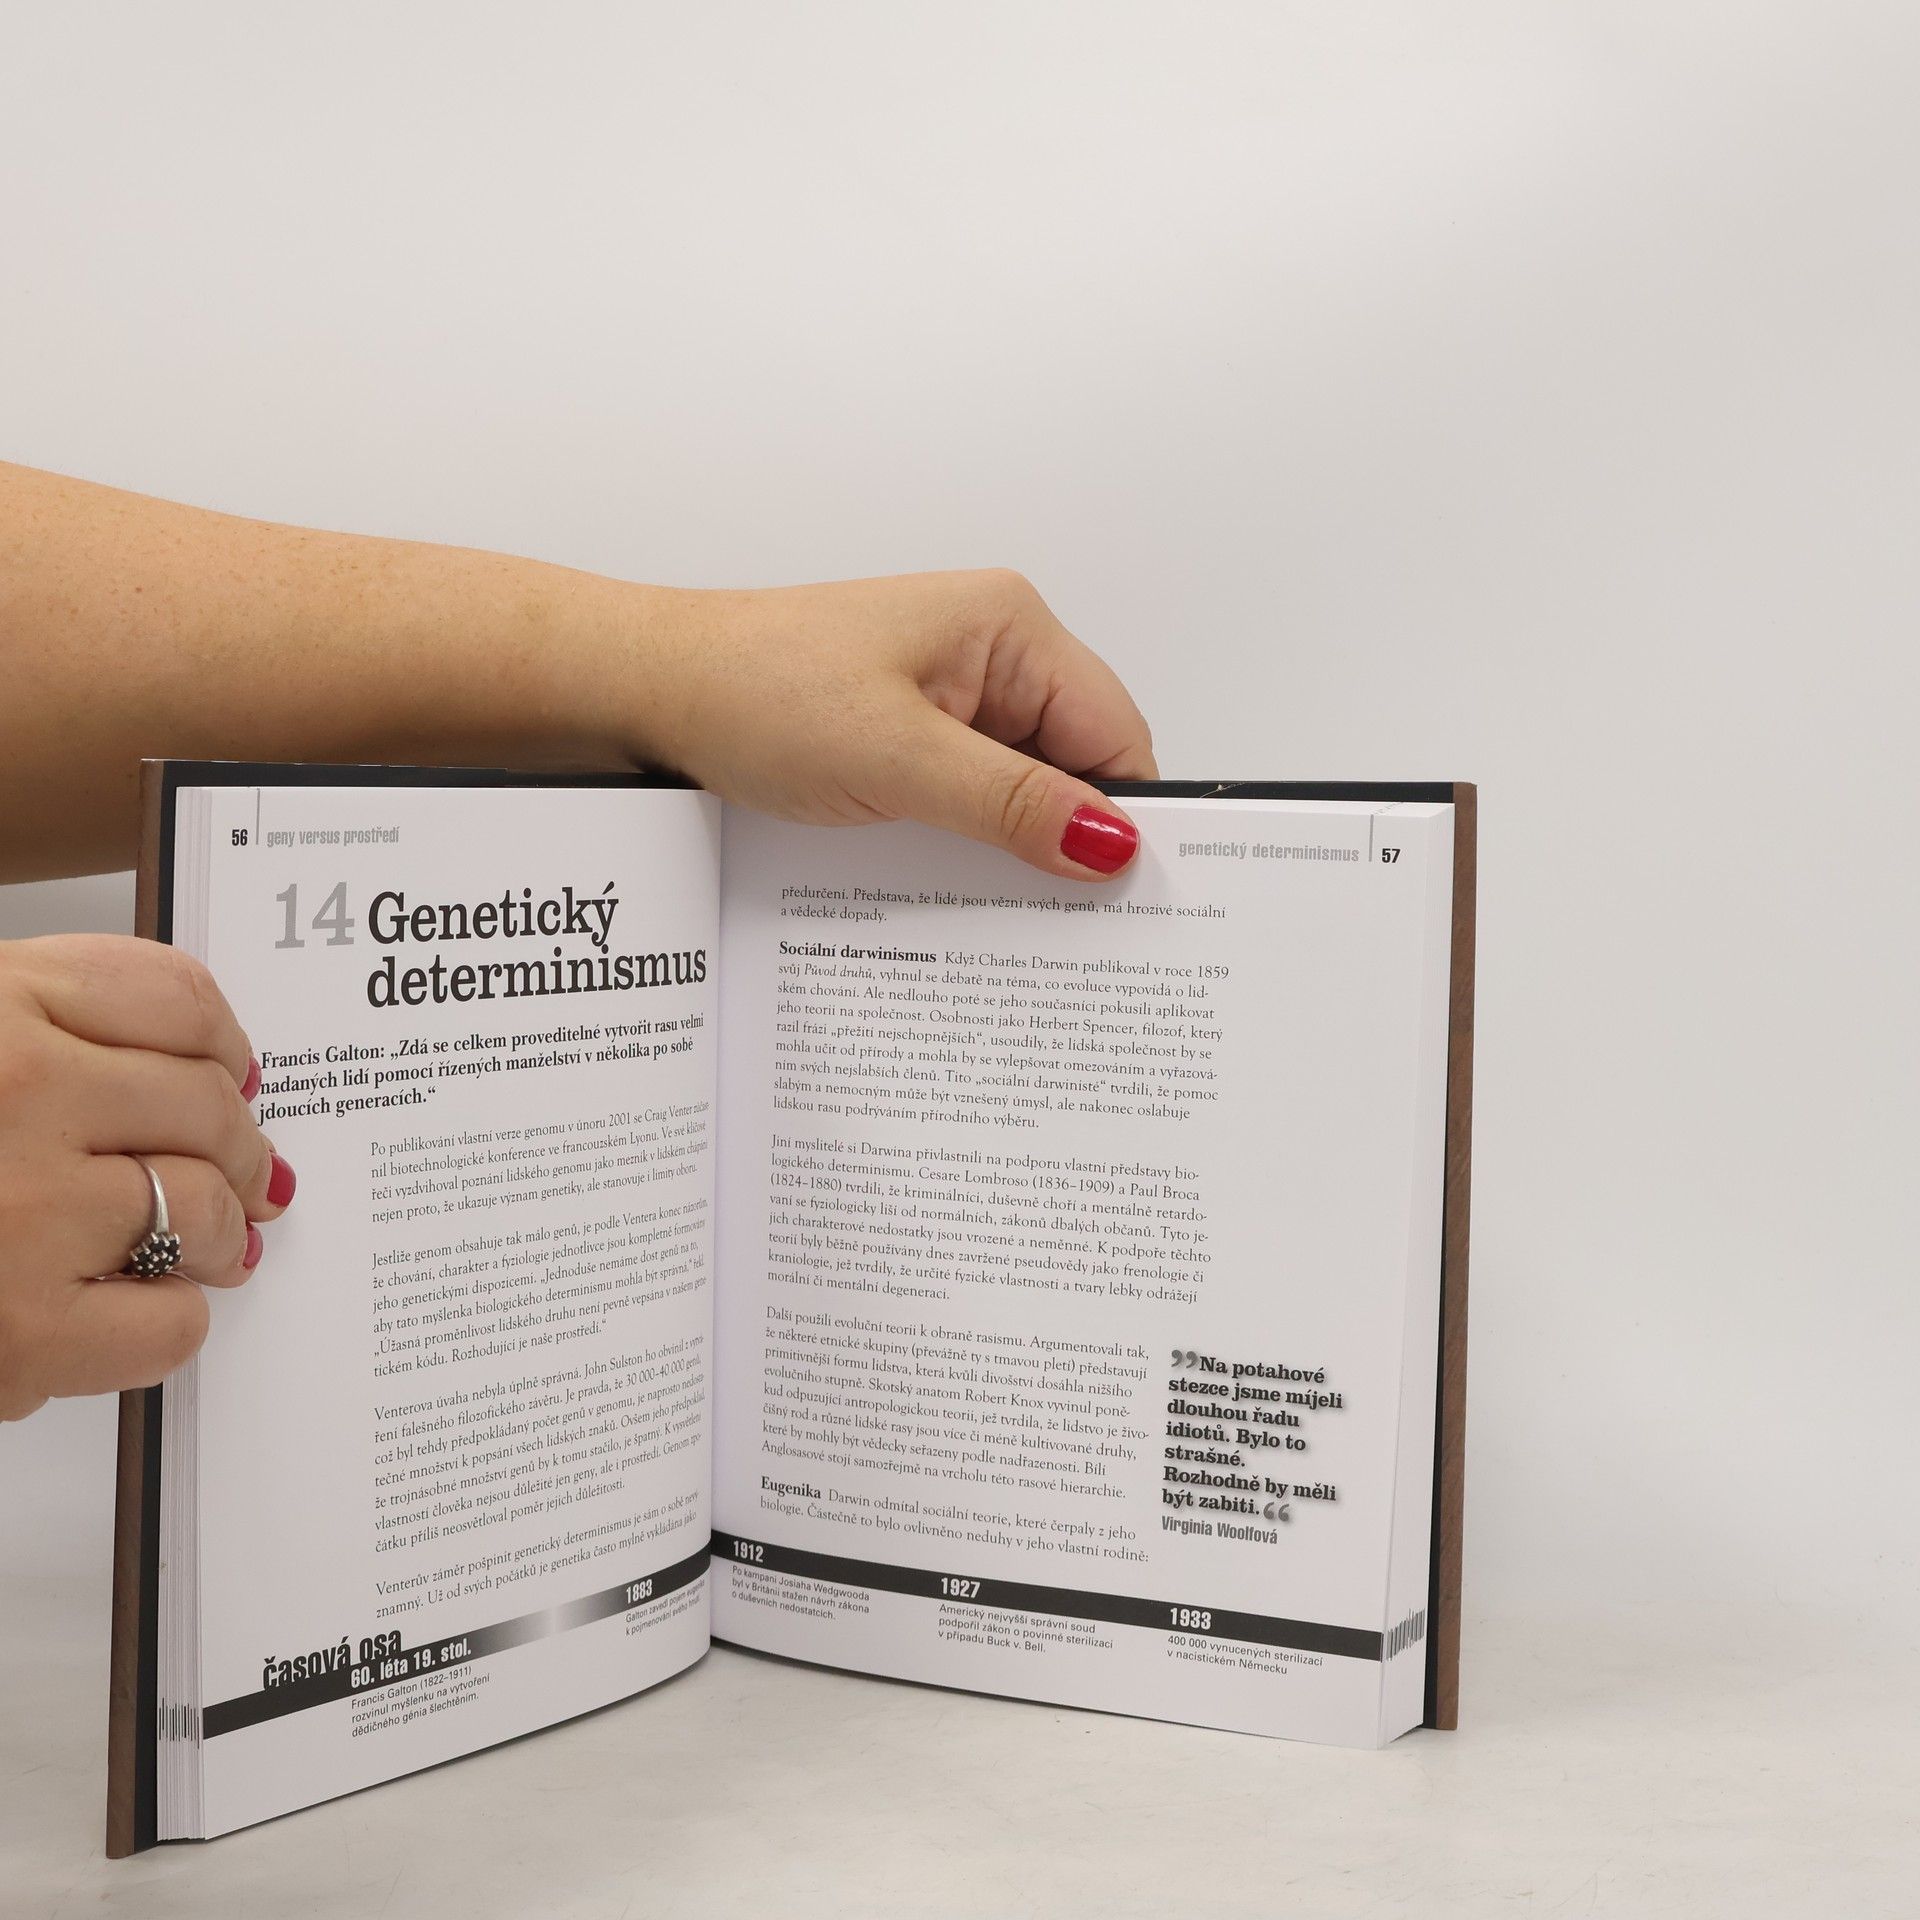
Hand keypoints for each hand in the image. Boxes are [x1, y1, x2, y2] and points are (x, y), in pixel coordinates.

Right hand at [0, 936, 292, 1421]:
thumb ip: (41, 1024)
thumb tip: (197, 1062)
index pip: (174, 1000)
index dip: (222, 1044)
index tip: (231, 1071)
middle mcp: (16, 1090)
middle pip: (206, 1104)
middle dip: (236, 1146)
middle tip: (246, 1172)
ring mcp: (24, 1209)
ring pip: (205, 1208)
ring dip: (215, 1234)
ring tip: (204, 1246)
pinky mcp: (20, 1329)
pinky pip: (166, 1322)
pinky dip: (168, 1322)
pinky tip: (133, 1311)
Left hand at [641, 570, 1156, 878]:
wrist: (646, 693)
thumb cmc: (752, 690)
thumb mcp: (896, 759)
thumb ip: (1010, 803)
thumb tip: (1110, 843)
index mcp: (1010, 627)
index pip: (1115, 734)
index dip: (1125, 819)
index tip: (1128, 900)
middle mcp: (991, 653)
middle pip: (1076, 764)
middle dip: (1068, 839)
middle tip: (1065, 924)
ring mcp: (950, 694)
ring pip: (1022, 788)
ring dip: (1012, 845)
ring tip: (997, 905)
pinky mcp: (911, 732)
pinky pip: (971, 796)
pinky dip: (969, 841)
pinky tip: (951, 881)